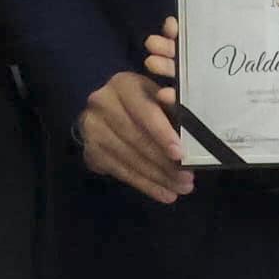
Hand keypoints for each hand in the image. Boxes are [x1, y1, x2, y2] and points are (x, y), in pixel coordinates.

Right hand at [82, 25, 193, 205]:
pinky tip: (164, 193)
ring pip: (129, 158)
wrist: (108, 112)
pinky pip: (121, 172)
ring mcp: (92, 128)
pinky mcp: (91, 151)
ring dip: (158, 177)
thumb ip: (172, 105)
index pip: (144, 111)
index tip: (180, 154)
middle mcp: (102, 103)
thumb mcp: (158, 97)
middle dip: (164, 163)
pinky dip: (145, 185)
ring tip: (181, 188)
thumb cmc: (144, 103)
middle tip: (187, 179)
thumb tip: (182, 114)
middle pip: (136, 138)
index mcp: (124, 84)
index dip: (162, 133)